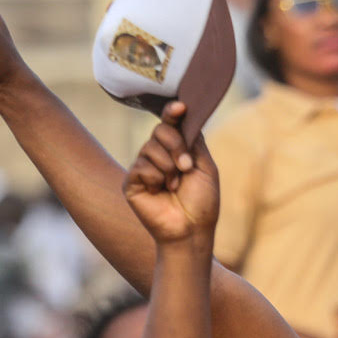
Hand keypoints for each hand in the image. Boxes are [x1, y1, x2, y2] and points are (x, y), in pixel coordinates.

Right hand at [124, 102, 219, 245]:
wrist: (191, 230)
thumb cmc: (202, 203)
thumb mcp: (205, 168)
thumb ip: (195, 142)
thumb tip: (185, 116)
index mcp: (178, 151)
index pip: (171, 124)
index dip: (173, 112)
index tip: (181, 107)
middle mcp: (159, 156)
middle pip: (160, 130)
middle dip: (176, 145)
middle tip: (186, 167)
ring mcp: (144, 168)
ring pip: (150, 147)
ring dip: (168, 166)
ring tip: (174, 186)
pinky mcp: (132, 182)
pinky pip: (141, 166)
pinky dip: (155, 178)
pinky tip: (160, 191)